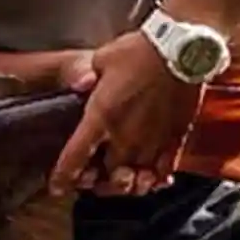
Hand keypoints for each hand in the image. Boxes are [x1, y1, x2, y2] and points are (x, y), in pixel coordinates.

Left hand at [50, 30, 203, 197]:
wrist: (183, 51)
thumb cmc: (139, 52)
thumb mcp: (102, 59)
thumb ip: (84, 75)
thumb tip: (78, 85)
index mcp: (102, 118)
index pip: (76, 157)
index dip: (63, 177)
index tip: (56, 187)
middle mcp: (126, 137)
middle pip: (107, 178)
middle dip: (94, 184)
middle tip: (89, 180)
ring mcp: (153, 142)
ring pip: (136, 181)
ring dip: (124, 186)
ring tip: (118, 181)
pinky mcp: (175, 140)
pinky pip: (164, 171)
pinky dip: (155, 180)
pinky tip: (150, 179)